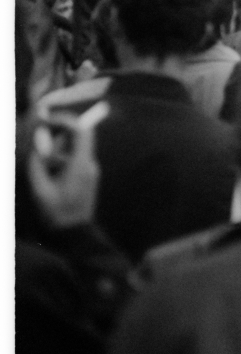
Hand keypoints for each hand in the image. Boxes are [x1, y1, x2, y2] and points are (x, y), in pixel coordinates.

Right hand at [28, 102, 108, 228]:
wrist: (74, 234)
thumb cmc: (56, 214)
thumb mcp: (40, 189)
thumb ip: (38, 163)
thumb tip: (37, 142)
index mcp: (81, 165)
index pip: (81, 131)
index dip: (66, 120)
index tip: (47, 119)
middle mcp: (89, 164)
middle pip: (76, 138)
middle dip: (55, 139)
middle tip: (39, 150)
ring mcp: (90, 170)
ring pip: (71, 150)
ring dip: (54, 155)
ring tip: (44, 176)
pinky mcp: (87, 175)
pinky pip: (72, 161)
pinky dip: (58, 163)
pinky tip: (49, 180)